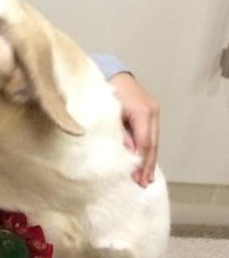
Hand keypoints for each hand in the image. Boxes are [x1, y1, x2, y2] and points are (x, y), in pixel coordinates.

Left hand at [109, 72, 159, 186]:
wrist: (110, 72)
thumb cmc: (104, 93)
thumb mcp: (108, 115)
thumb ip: (118, 135)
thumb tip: (127, 155)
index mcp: (142, 112)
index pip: (144, 143)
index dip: (140, 163)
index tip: (136, 179)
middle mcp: (152, 112)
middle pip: (152, 144)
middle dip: (147, 166)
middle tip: (144, 184)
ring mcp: (154, 112)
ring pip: (153, 141)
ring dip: (149, 160)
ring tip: (146, 179)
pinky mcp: (151, 113)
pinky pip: (150, 135)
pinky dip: (147, 150)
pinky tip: (146, 163)